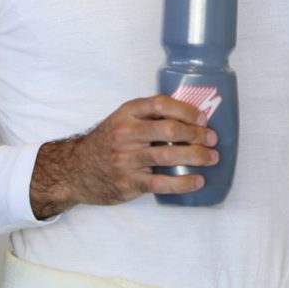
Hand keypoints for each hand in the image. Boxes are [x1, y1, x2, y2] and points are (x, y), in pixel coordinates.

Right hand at [29, 95, 218, 218]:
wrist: (76, 170)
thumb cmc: (108, 141)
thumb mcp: (122, 119)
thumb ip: (148, 116)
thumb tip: (189, 116)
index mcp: (127, 113)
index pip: (160, 104)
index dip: (185, 110)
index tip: (202, 118)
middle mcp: (126, 133)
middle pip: (168, 130)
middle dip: (196, 135)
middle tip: (212, 139)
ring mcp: (127, 159)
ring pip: (168, 156)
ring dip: (196, 157)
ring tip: (212, 158)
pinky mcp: (129, 183)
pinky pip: (162, 183)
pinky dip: (183, 182)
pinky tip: (198, 181)